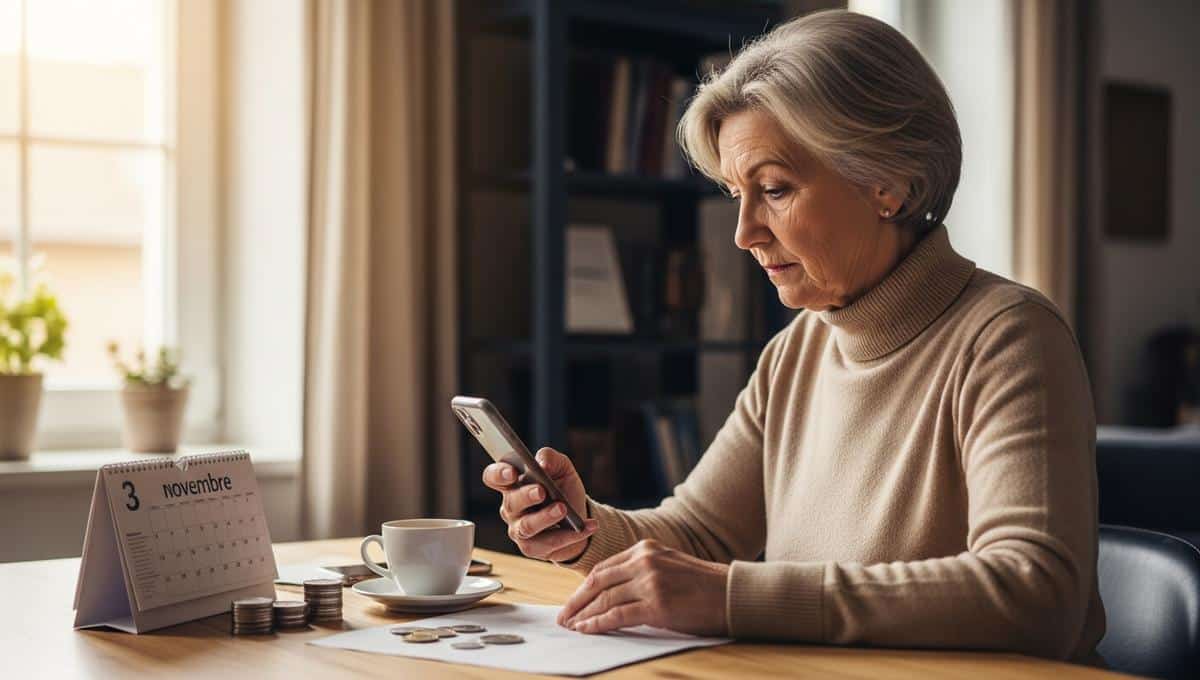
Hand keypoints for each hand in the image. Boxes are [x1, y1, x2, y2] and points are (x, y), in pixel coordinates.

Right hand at [482, 447, 598, 562]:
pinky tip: (588, 526)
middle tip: (542, 491)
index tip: (512, 472)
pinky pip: (549, 543)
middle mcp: (511, 508)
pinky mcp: (532, 548)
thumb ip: (551, 458)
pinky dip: (571, 535)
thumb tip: (542, 462)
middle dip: (526, 496)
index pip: (493, 477)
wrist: (579, 519)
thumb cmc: (563, 490)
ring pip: (527, 526)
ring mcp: (519, 529)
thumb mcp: (562, 469)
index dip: (498, 474)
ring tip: (563, 509)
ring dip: (546, 517)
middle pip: (511, 503)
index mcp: (512, 484)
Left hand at [556, 539, 729, 635]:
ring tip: (571, 626)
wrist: (731, 594)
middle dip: (577, 601)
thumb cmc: (702, 586)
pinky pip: (617, 616)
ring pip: (604, 599)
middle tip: (563, 616)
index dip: (584, 586)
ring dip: (583, 614)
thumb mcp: (668, 566)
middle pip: (598, 582)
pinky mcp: (656, 605)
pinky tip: (587, 629)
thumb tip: (611, 593)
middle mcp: (644, 561)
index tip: (573, 600)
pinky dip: (598, 624)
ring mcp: (649, 582)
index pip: (604, 568)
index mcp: (645, 549)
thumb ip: (641, 572)